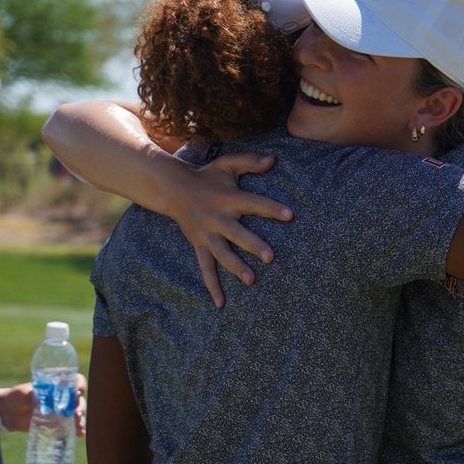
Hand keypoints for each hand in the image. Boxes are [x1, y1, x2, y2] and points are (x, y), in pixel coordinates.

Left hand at [0, 374, 86, 435]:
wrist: (8, 414)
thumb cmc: (16, 398)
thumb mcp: (21, 394)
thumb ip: (29, 396)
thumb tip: (37, 400)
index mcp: (57, 384)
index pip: (74, 381)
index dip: (79, 384)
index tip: (78, 391)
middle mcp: (62, 397)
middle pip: (78, 399)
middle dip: (80, 406)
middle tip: (76, 413)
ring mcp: (61, 411)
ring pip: (77, 413)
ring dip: (80, 419)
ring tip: (79, 426)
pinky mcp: (58, 423)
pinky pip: (70, 426)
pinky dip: (76, 429)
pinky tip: (80, 433)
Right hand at [162, 153, 293, 307]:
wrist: (173, 189)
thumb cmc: (207, 176)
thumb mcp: (226, 164)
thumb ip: (250, 161)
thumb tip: (273, 160)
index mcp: (229, 199)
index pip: (254, 203)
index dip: (272, 209)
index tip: (290, 215)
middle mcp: (217, 218)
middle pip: (238, 234)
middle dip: (253, 245)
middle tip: (271, 257)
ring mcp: (207, 235)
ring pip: (222, 254)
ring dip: (236, 267)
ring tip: (251, 280)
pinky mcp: (199, 246)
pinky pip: (206, 269)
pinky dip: (212, 287)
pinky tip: (221, 304)